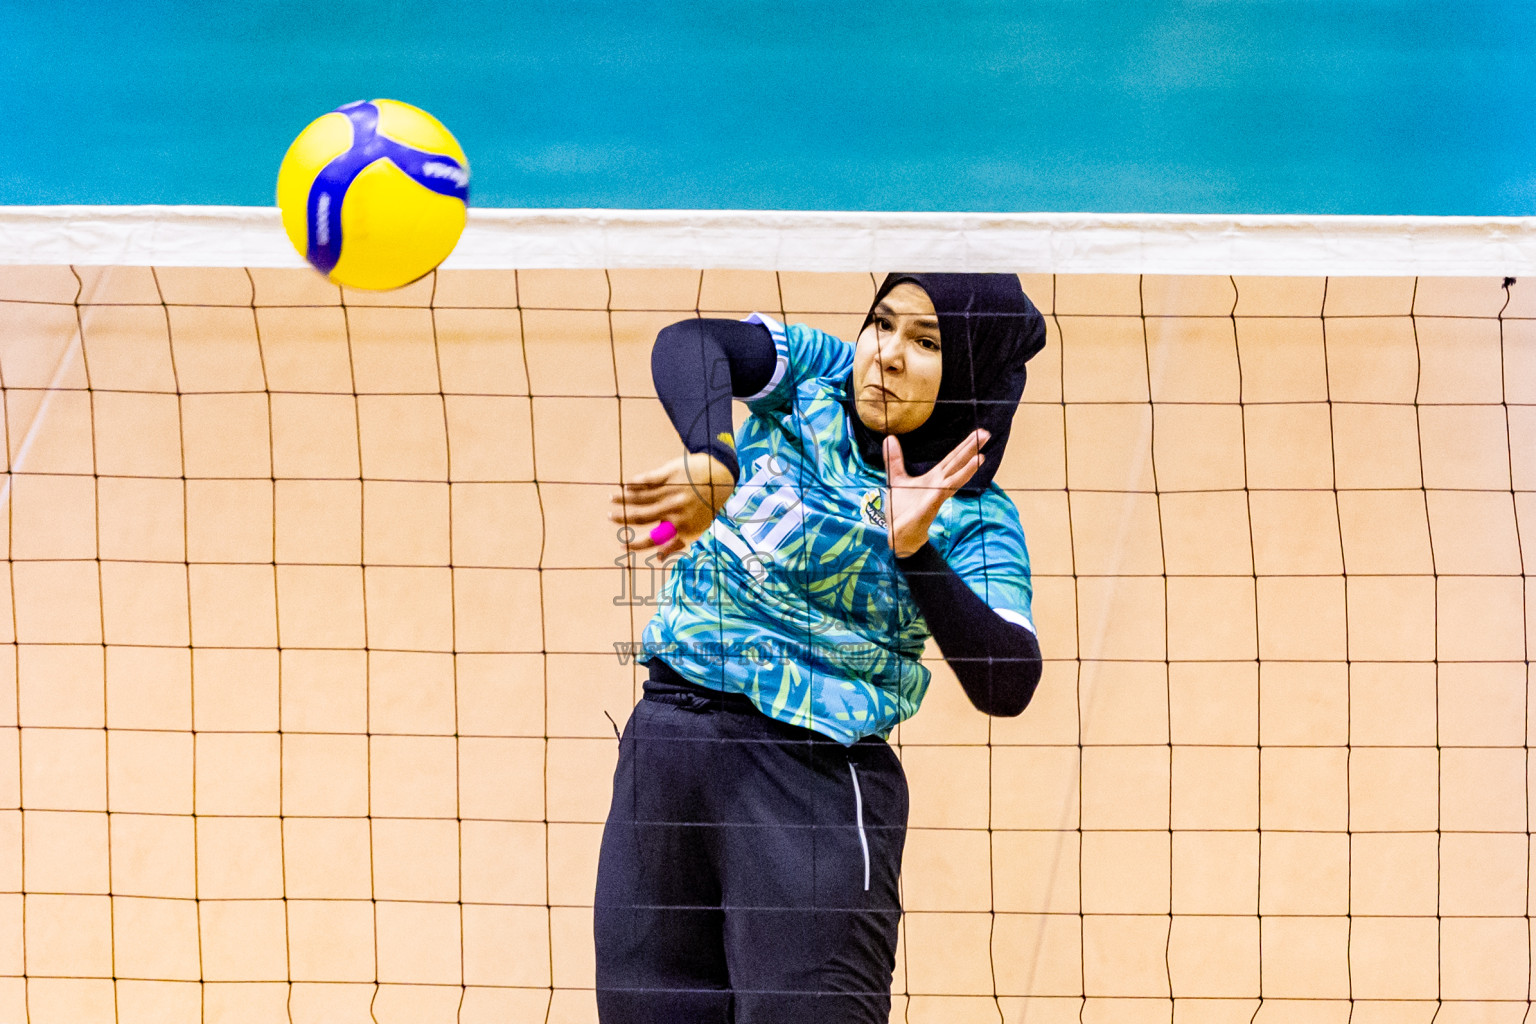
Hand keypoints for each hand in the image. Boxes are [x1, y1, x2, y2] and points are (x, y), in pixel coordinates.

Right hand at [608, 452, 735, 558]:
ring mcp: (673, 490)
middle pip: (643, 516)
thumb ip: (676, 544)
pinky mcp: (671, 473)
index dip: (635, 544)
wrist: (719, 476)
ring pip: (642, 497)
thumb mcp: (697, 528)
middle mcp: (676, 509)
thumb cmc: (705, 507)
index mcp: (682, 526)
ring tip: (611, 499)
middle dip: (623, 517)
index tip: (622, 544)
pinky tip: (626, 486)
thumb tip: (657, 560)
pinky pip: (648, 480)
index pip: (653, 539)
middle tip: (610, 517)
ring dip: (624, 499)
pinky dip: (635, 484)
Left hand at [883, 428, 989, 557]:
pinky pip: (943, 492)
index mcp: (934, 478)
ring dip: (968, 468)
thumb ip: (894, 460)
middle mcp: (939, 485)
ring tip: (981, 456)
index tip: (978, 432)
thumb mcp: (896, 479)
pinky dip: (950, 486)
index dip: (965, 445)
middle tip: (985, 433)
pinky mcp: (930, 505)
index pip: (952, 458)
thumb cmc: (901, 510)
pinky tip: (955, 484)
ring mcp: (937, 495)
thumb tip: (889, 438)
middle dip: (971, 449)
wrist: (898, 534)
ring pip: (956, 478)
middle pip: (957, 463)